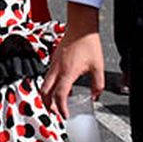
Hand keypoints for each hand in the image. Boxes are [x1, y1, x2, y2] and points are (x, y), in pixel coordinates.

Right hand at [40, 4, 104, 119]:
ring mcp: (53, 63)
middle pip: (44, 92)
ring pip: (44, 84)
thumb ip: (98, 84)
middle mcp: (57, 69)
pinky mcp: (54, 59)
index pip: (59, 96)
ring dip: (48, 96)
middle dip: (48, 105)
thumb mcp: (98, 66)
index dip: (61, 108)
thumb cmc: (88, 42)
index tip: (65, 115)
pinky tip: (61, 87)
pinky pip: (48, 76)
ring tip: (56, 103)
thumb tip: (96, 95)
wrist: (81, 26)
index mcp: (67, 73)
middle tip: (55, 113)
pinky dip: (51, 86)